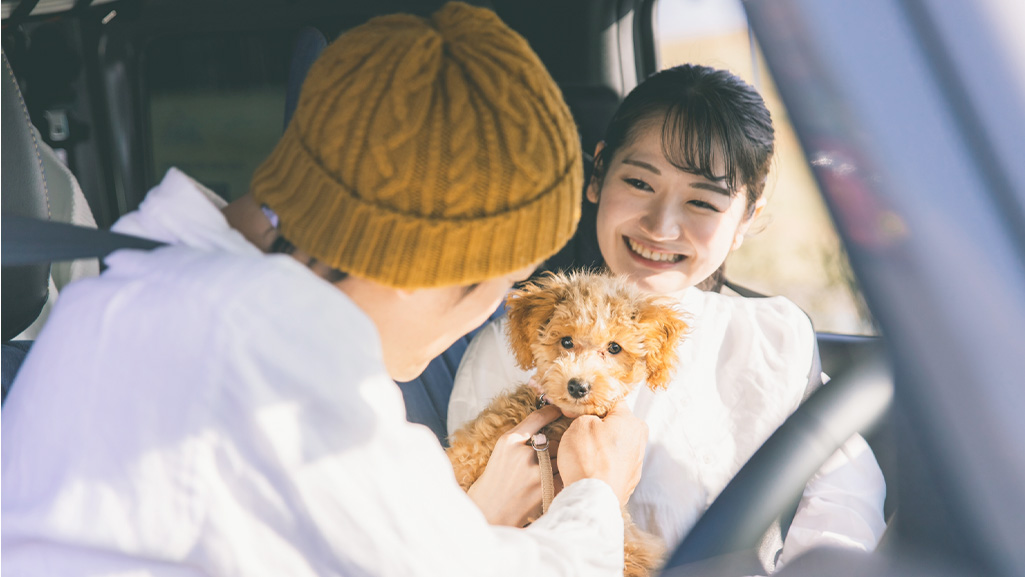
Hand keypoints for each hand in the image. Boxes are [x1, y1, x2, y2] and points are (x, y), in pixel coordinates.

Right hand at [467, 404, 563, 526]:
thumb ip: (522, 436)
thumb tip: (549, 420)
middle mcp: (523, 454)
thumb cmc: (496, 478)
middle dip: (551, 450)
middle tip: (537, 464)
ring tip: (538, 476)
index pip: (537, 418)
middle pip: (552, 441)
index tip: (558, 409)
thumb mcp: (502, 451)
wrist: (490, 510)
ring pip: (559, 457)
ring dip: (556, 464)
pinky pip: (563, 473)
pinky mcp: (547, 488)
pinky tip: (545, 485)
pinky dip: (560, 477)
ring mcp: (537, 472)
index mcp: (509, 441)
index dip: (551, 412)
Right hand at [557, 402, 647, 506]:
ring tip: (582, 453)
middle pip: (616, 424)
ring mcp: (636, 462)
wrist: (593, 499)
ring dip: (601, 445)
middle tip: (578, 432)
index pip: (612, 401)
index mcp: (630, 421)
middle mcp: (639, 440)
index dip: (591, 404)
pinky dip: (604, 463)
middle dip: (598, 426)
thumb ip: (584, 414)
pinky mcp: (630, 479)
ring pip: (615, 444)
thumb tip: (585, 415)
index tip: (576, 411)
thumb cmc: (587, 460)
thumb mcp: (579, 425)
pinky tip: (590, 467)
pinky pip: (615, 463)